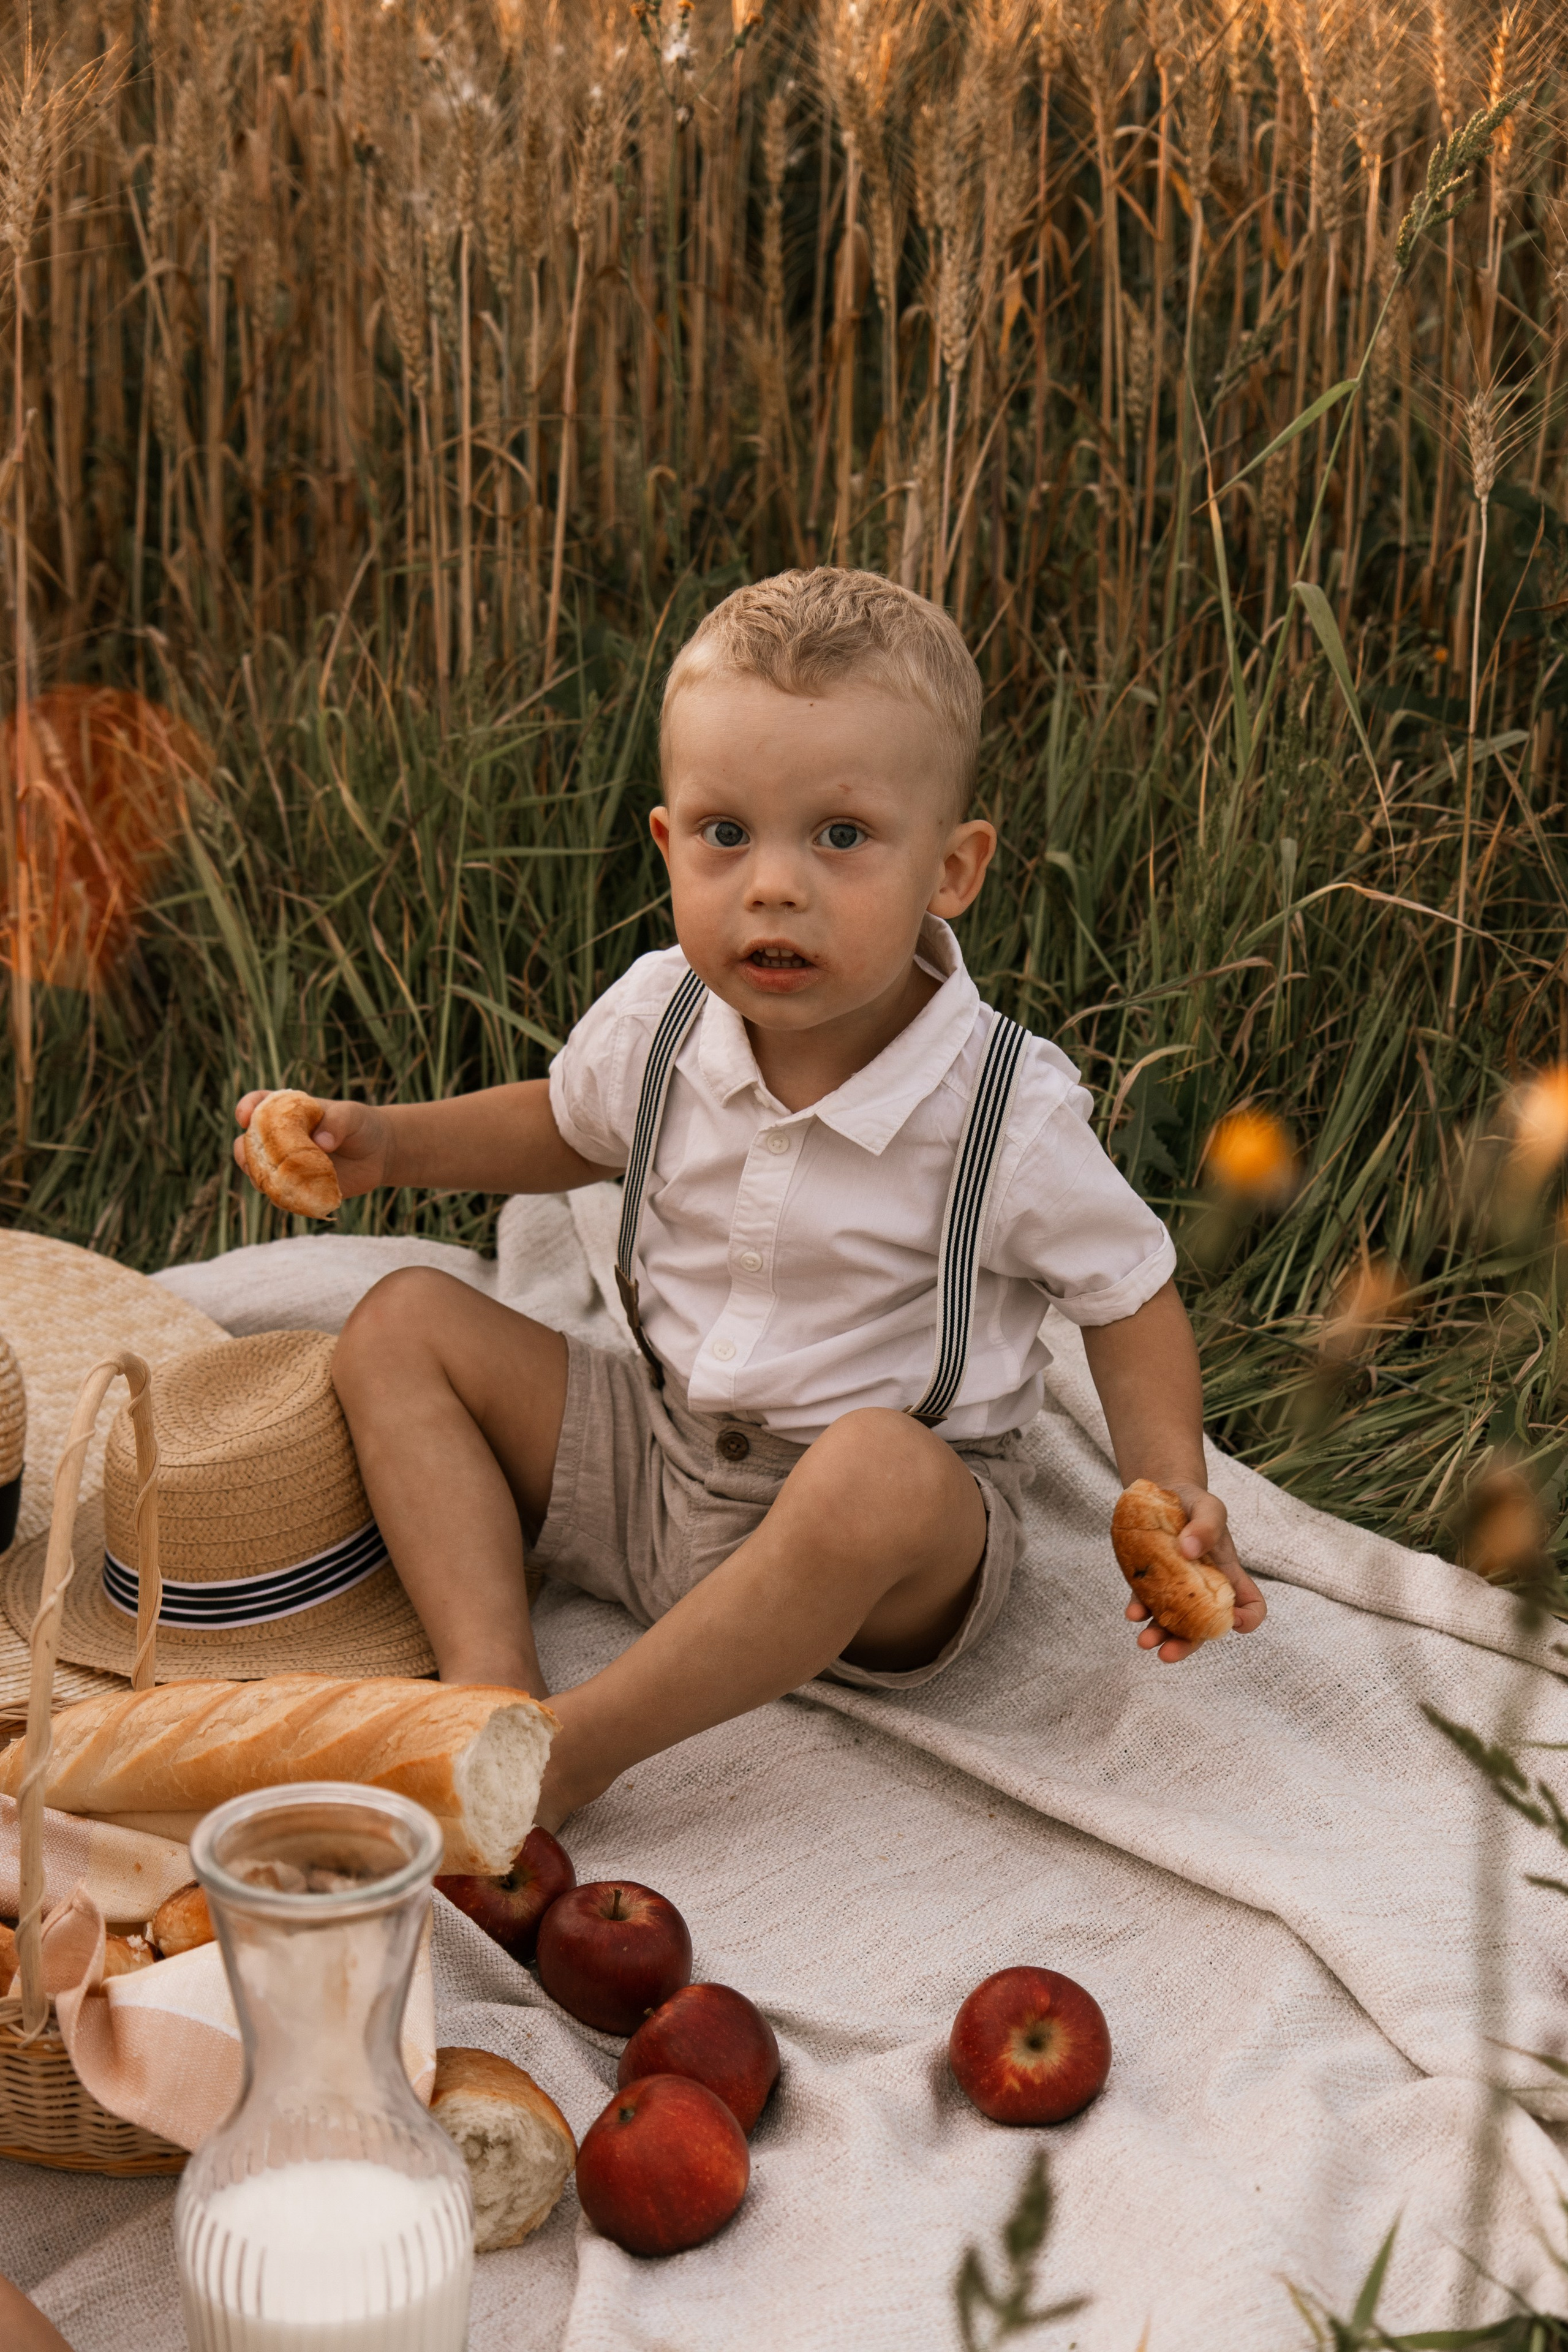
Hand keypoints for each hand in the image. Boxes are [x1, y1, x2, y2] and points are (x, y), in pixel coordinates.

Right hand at [233, 1091, 394, 1201]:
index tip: (245, 1117)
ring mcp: (286, 1163)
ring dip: (258, 1177)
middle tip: (252, 1158)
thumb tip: (320, 1143)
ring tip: (271, 1181)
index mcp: (288, 1111)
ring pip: (258, 1172)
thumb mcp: (352, 1116)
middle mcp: (280, 1138)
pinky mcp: (297, 1186)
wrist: (379, 1154)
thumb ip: (336, 1123)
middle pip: (248, 1144)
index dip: (246, 1108)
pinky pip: (280, 1194)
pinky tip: (290, 1196)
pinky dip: (280, 1196)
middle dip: (243, 1151)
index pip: (258, 1104)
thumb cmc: (361, 1125)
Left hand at [1123, 1484, 1265, 1662]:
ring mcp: (1176, 1588)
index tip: (1233, 1621)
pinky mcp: (1151, 1581)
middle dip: (1187, 1644)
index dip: (1247, 1619)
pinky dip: (1139, 1610)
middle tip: (1168, 1654)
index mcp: (1228, 1575)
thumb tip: (1189, 1550)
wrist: (1163, 1492)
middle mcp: (1204, 1589)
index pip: (1250, 1606)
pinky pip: (1146, 1602)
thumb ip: (1206, 1525)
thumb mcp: (1209, 1506)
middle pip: (1203, 1626)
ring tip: (1144, 1642)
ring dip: (1159, 1635)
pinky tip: (1132, 1613)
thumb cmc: (1195, 1503)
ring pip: (1172, 1622)